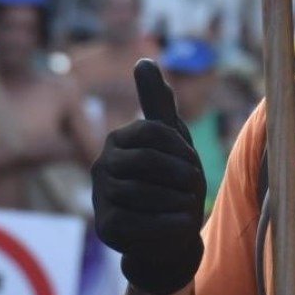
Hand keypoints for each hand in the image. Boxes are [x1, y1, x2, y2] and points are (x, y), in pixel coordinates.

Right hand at [90, 61, 205, 294]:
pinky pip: (140, 222)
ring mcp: (100, 197)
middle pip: (149, 162)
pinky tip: (181, 224)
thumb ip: (158, 103)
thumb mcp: (172, 140)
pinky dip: (169, 224)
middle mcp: (101, 166)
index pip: (154, 131)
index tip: (193, 164)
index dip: (181, 149)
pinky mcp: (105, 227)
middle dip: (181, 177)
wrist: (170, 233)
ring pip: (145, 192)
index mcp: (117, 140)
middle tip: (194, 189)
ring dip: (177, 200)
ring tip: (188, 206)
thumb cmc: (173, 181)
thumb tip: (143, 61)